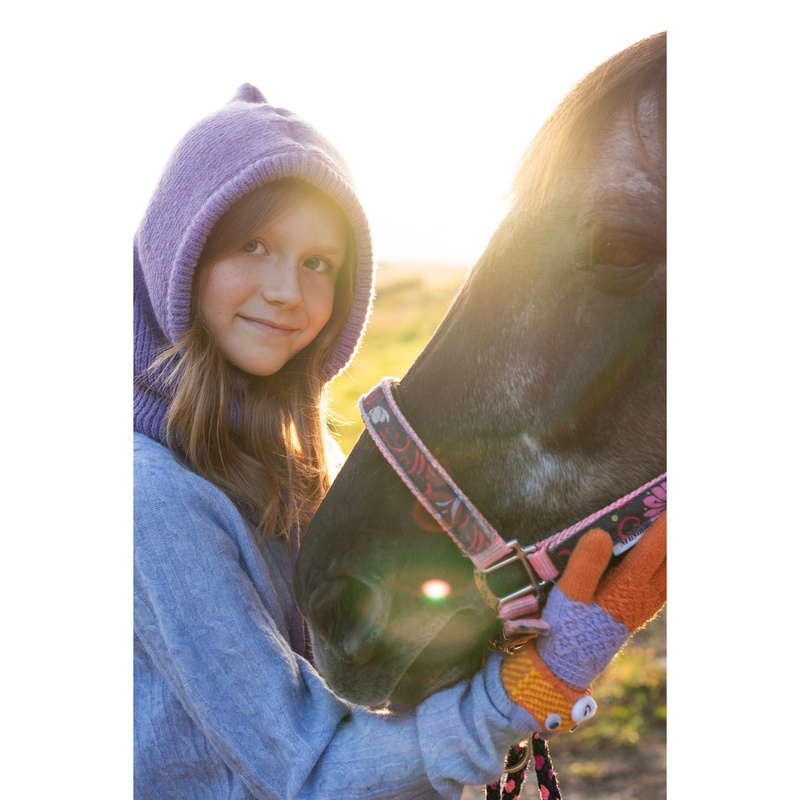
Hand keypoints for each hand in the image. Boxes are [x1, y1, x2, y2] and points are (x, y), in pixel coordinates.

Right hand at [502, 514, 665, 733]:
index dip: (666, 523)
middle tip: (679, 509)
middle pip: (672, 560)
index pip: (654, 548)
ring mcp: (644, 605)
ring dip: (676, 552)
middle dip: (678, 536)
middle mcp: (643, 596)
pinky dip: (669, 569)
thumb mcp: (568, 596)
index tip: (671, 500)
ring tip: (678, 530)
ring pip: (671, 574)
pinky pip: (665, 584)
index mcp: (627, 587)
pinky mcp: (638, 611)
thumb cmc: (565, 627)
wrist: (567, 666)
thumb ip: (585, 564)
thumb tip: (602, 533)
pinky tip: (665, 562)